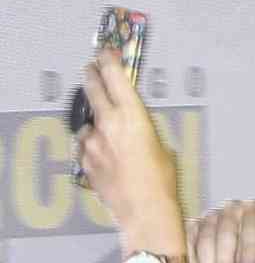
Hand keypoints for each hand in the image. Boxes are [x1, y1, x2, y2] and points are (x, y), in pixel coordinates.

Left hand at [77, 49, 185, 259]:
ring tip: (104, 128)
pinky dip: (90, 145)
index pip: (115, 76)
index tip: (105, 52)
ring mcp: (93, 144)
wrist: (144, 209)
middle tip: (91, 68)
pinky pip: (84, 146)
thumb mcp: (160, 142)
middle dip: (91, 76)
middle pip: (93, 90)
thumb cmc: (161, 177)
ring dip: (93, 121)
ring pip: (87, 123)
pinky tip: (101, 153)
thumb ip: (141, 127)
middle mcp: (108, 124)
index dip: (108, 60)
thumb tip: (132, 124)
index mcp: (132, 114)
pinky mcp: (84, 163)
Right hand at [187, 199, 254, 262]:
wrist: (229, 256)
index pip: (251, 225)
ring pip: (205, 241)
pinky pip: (189, 246)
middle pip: (226, 234)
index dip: (250, 246)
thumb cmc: (248, 252)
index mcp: (252, 210)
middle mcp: (230, 209)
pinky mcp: (191, 228)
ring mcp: (209, 217)